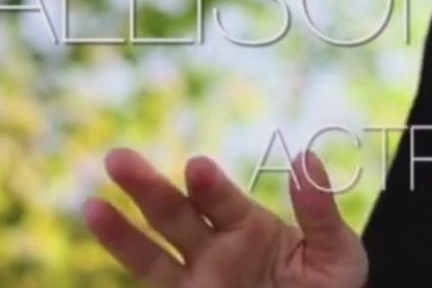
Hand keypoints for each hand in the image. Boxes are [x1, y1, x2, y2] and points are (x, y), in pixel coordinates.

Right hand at [84, 147, 367, 287]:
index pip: (220, 200)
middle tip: (118, 158)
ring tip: (92, 206)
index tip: (197, 168)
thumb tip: (306, 157)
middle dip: (146, 186)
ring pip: (151, 255)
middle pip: (173, 214)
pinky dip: (128, 262)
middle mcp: (215, 251)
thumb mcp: (338, 255)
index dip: (208, 185)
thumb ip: (320, 211)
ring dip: (120, 231)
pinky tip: (105, 245)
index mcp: (249, 227)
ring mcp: (197, 283)